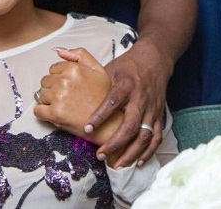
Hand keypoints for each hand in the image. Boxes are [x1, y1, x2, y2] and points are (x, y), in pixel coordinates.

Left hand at [33, 47, 123, 146]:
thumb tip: (59, 51)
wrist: (109, 123)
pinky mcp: (55, 114)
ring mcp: (59, 97)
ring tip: (62, 105)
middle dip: (52, 88)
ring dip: (48, 100)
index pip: (52, 69)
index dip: (59, 78)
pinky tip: (52, 114)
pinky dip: (42, 113)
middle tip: (65, 97)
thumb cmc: (104, 96)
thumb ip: (80, 55)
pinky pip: (38, 110)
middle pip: (45, 81)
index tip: (67, 87)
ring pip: (40, 95)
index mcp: (73, 68)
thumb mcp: (98, 70)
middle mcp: (64, 81)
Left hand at [84, 39, 170, 167]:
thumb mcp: (107, 65)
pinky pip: (157, 137)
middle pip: (130, 125)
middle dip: (115, 142)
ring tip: (116, 164)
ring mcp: (151, 109)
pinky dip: (148, 151)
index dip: (100, 117)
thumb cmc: (126, 66)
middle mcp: (139, 98)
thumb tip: (60, 55)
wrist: (153, 60)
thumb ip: (84, 65)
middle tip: (100, 153)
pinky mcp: (159, 115)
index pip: (112, 102)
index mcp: (125, 85)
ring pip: (144, 135)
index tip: (86, 129)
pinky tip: (137, 161)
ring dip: (131, 152)